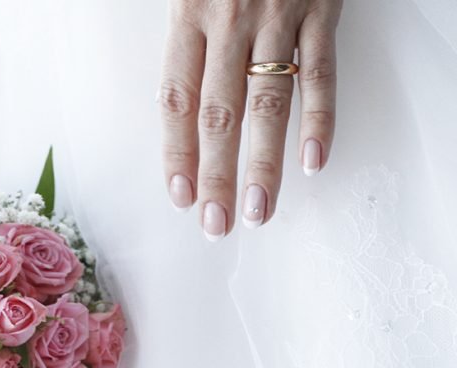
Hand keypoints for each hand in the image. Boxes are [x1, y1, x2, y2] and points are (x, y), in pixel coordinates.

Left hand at [160, 0, 342, 239]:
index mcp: (188, 14)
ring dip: (265, 165)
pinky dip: (320, 119)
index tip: (179, 196)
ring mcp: (279, 17)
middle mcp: (230, 20)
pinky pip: (322, 73)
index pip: (176, 99)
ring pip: (270, 104)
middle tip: (216, 225)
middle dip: (217, 177)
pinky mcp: (323, 9)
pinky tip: (313, 162)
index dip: (176, 153)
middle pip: (220, 115)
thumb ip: (176, 34)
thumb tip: (164, 91)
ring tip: (259, 212)